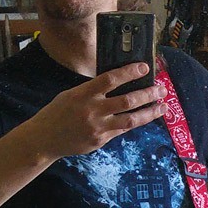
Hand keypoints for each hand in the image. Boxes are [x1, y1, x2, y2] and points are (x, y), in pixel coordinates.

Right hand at [25, 62, 167, 159]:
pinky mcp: (101, 140)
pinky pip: (122, 130)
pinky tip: (145, 117)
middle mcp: (93, 110)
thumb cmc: (58, 112)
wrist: (44, 139)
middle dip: (149, 94)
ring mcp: (98, 127)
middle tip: (162, 89)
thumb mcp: (72, 95)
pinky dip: (135, 122)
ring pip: (131, 119)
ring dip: (150, 112)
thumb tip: (119, 82)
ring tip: (163, 106)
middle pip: (127, 100)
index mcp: (83, 93)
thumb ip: (93, 90)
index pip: (110, 79)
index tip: (144, 67)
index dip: (129, 72)